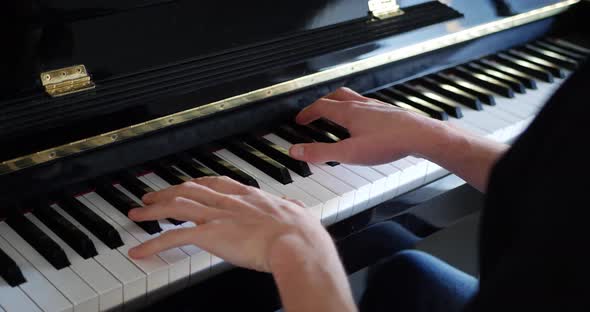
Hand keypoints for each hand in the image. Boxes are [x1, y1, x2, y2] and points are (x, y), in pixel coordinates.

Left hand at [127, 176, 336, 272]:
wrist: (296, 243)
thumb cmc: (301, 233)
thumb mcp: (298, 213)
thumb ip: (293, 208)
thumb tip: (297, 207)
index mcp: (249, 195)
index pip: (215, 182)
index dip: (196, 183)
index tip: (186, 184)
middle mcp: (229, 201)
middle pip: (189, 190)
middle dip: (167, 192)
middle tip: (151, 196)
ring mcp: (218, 216)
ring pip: (176, 206)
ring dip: (153, 210)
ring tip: (137, 214)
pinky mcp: (210, 235)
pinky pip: (174, 237)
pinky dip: (153, 244)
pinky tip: (140, 251)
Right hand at [289, 87, 449, 164]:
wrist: (421, 136)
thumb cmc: (388, 143)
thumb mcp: (348, 153)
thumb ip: (320, 153)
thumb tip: (296, 151)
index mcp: (348, 112)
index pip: (320, 106)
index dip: (307, 113)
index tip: (300, 120)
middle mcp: (362, 105)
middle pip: (336, 96)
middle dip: (322, 102)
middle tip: (316, 111)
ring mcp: (378, 107)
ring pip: (354, 99)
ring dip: (341, 103)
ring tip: (339, 114)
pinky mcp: (391, 113)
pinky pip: (370, 106)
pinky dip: (360, 110)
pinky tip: (366, 123)